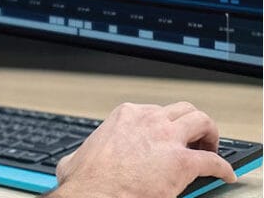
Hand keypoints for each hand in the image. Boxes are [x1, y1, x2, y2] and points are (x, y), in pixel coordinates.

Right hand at [50, 102, 235, 197]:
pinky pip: (213, 161)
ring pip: (202, 121)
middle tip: (196, 138)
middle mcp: (148, 120)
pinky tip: (224, 174)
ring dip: (210, 135)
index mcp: (124, 116)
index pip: (154, 111)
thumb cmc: (87, 181)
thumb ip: (80, 155)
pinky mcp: (182, 163)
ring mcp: (166, 139)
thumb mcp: (75, 158)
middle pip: (183, 110)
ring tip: (211, 147)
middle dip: (192, 123)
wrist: (96, 195)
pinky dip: (223, 168)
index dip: (164, 125)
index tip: (168, 136)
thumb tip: (74, 162)